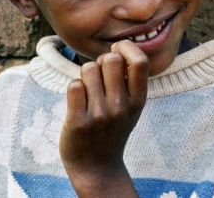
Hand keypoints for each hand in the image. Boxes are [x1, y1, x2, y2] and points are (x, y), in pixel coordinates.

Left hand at [59, 40, 148, 196]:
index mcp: (138, 101)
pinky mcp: (79, 122)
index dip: (126, 47)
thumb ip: (128, 80)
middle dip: (100, 61)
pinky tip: (78, 102)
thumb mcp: (131, 107)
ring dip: (85, 76)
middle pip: (110, 59)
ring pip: (88, 69)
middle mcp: (122, 107)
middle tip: (98, 75)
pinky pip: (73, 85)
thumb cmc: (112, 128)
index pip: (140, 61)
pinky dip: (74, 89)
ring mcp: (100, 115)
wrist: (96, 166)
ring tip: (88, 92)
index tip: (117, 50)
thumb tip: (117, 47)